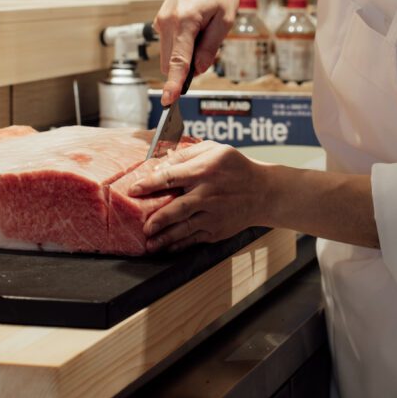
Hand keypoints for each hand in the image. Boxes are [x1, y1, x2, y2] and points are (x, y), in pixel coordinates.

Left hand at [129, 141, 270, 251]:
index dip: (150, 183)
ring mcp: (213, 215)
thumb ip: (186, 154)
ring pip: (185, 228)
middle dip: (159, 219)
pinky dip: (180, 244)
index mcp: (205, 171)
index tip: (133, 189)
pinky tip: (167, 247)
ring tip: (149, 243)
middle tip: (143, 226)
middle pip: (178, 208)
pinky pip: (195, 239)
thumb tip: (161, 162)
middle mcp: (208, 194)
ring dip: (166, 237)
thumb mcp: (215, 150)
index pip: (172, 177)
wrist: (263, 192)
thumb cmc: (236, 167)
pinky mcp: (217, 230)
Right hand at [156, 0, 239, 104]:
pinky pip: (171, 44)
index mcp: (184, 21)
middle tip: (210, 44)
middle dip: (188, 67)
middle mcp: (166, 23)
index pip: (178, 62)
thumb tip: (198, 70)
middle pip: (172, 62)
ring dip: (187, 54)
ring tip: (206, 27)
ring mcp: (161, 22)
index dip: (173, 84)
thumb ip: (210, 46)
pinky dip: (183, 44)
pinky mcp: (161, 21)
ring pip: (171, 54)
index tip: (167, 102)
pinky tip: (197, 25)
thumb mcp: (225, 16)